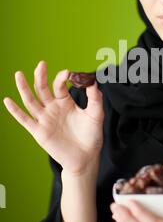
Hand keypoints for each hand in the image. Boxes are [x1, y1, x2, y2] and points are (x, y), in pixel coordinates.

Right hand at [3, 60, 104, 175]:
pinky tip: (7, 100)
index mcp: (65, 102)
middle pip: (42, 89)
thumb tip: (93, 82)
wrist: (86, 157)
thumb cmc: (91, 136)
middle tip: (41, 64)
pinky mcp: (39, 131)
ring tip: (18, 74)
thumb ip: (95, 99)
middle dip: (41, 76)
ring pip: (31, 101)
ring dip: (24, 88)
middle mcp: (52, 108)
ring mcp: (44, 119)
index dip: (62, 78)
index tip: (69, 73)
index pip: (59, 86)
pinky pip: (25, 120)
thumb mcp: (96, 115)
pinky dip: (15, 111)